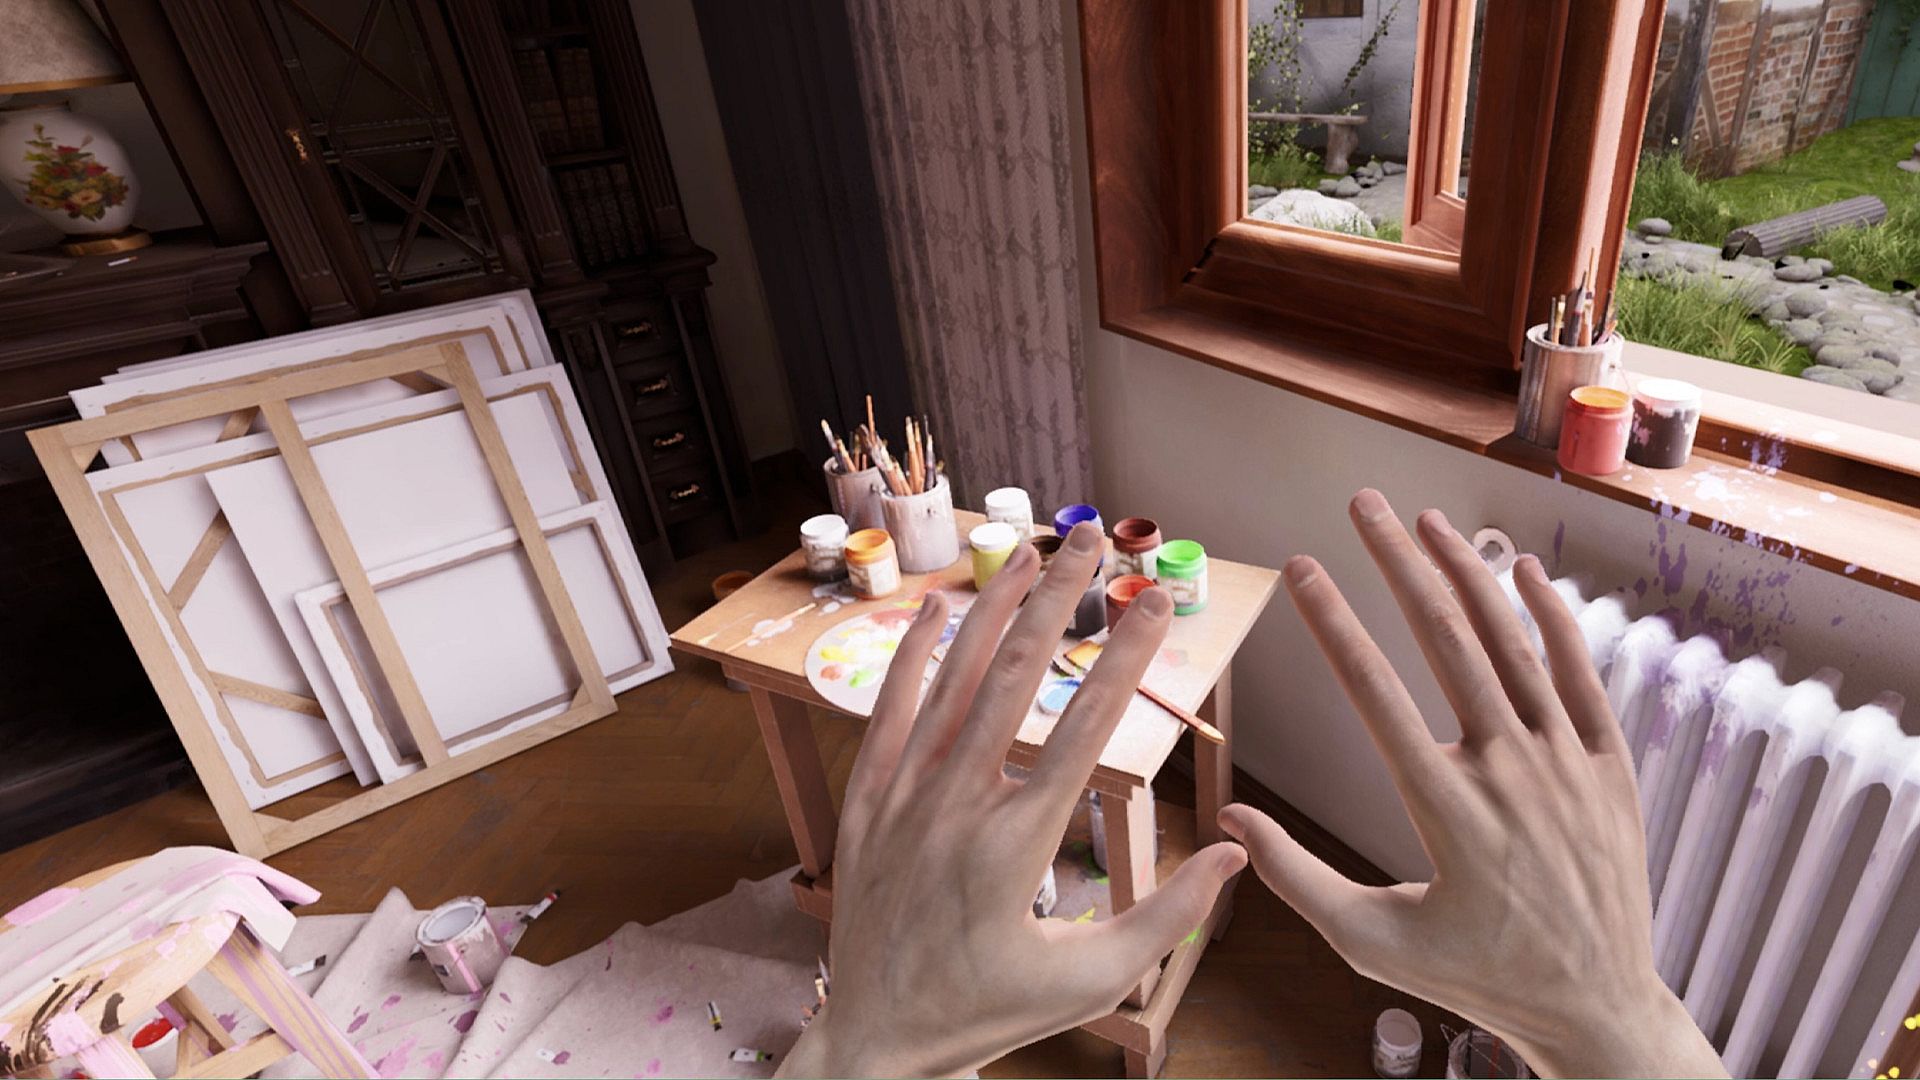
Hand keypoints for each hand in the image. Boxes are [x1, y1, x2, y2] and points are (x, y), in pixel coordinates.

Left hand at [780, 523, 1247, 1077]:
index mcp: (1017, 846)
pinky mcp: (866, 801)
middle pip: (1016, 679)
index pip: (1086, 729)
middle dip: (1058, 602)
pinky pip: (889, 710)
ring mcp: (903, 798)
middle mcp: (957, 807)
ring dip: (995, 611)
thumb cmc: (987, 1014)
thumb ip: (1166, 916)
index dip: (1127, 659)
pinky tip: (940, 607)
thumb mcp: (1089, 982)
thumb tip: (1234, 851)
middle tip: (1089, 542)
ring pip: (953, 681)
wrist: (874, 1040)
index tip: (1157, 605)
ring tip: (1030, 553)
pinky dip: (913, 655)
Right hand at [1219, 489, 1725, 1079]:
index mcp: (1444, 809)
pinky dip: (1556, 618)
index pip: (1373, 692)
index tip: (1299, 568)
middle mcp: (1508, 771)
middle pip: (1445, 640)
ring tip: (1426, 520)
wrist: (1595, 1006)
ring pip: (1513, 644)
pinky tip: (1526, 571)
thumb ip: (1296, 876)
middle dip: (1396, 562)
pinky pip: (1583, 674)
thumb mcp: (1369, 944)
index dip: (1329, 621)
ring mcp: (1566, 763)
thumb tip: (1230, 817)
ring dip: (1467, 573)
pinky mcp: (1610, 766)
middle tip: (1362, 504)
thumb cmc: (1476, 978)